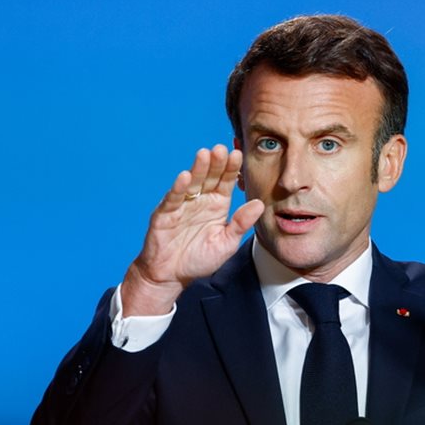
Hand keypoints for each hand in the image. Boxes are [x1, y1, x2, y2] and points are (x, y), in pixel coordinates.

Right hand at [121, 144, 264, 315]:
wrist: (171, 276)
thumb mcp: (226, 243)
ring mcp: (182, 205)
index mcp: (217, 205)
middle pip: (209, 177)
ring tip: (204, 154)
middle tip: (222, 148)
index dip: (231, 169)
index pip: (226, 182)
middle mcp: (200, 200)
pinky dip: (178, 188)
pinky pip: (172, 199)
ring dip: (197, 169)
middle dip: (216, 163)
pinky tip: (185, 177)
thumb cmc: (199, 259)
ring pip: (191, 183)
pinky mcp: (165, 214)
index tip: (239, 155)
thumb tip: (259, 204)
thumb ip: (241, 224)